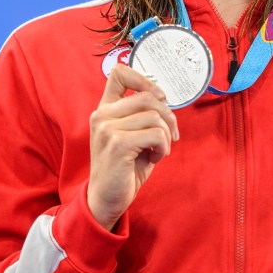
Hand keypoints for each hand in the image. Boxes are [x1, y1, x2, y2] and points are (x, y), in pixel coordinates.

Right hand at [87, 64, 178, 230]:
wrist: (107, 199)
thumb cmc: (124, 167)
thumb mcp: (132, 136)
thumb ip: (142, 115)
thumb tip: (165, 100)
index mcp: (105, 109)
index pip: (119, 73)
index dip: (145, 80)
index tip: (159, 98)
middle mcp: (102, 115)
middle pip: (148, 97)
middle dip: (168, 116)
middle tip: (170, 135)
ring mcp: (107, 128)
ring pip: (155, 116)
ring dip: (166, 136)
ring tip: (158, 150)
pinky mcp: (118, 144)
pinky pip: (156, 134)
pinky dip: (163, 147)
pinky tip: (154, 157)